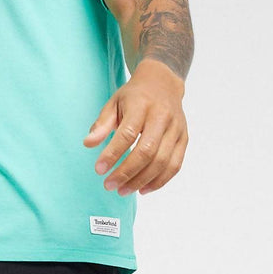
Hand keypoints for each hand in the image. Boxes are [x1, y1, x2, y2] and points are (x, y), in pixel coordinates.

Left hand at [83, 59, 188, 194]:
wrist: (163, 83)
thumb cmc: (135, 96)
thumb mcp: (114, 103)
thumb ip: (102, 124)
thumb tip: (89, 144)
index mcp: (142, 105)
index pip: (127, 134)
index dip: (112, 154)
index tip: (99, 170)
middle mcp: (162, 117)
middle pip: (146, 151)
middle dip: (126, 173)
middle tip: (109, 185)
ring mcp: (176, 129)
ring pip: (162, 162)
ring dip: (141, 180)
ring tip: (123, 190)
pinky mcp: (183, 139)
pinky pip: (175, 165)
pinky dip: (159, 181)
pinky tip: (143, 189)